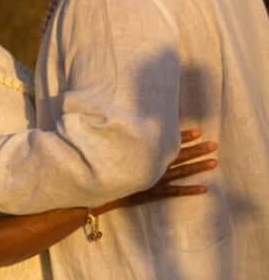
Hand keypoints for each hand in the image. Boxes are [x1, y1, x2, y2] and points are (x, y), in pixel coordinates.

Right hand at [92, 128, 217, 213]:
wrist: (99, 186)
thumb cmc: (106, 164)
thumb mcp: (116, 147)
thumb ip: (126, 138)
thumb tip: (131, 123)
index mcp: (147, 152)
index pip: (169, 142)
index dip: (184, 137)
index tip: (199, 131)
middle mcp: (154, 164)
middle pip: (180, 155)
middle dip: (198, 149)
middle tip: (214, 144)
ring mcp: (156, 179)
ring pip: (182, 172)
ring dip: (199, 167)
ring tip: (215, 162)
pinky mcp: (154, 192)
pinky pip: (176, 191)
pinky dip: (190, 190)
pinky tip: (204, 188)